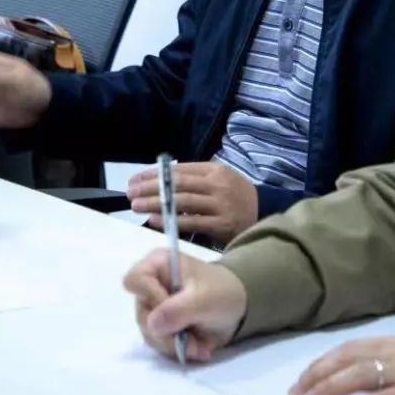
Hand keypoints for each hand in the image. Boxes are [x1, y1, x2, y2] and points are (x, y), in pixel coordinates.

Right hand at [123, 249, 247, 361]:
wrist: (238, 307)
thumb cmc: (222, 291)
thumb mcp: (204, 299)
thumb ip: (178, 309)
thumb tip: (152, 325)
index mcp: (158, 265)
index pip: (135, 280)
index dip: (150, 298)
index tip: (173, 310)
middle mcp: (151, 285)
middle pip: (142, 314)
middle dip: (167, 333)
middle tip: (192, 340)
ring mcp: (154, 307)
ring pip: (149, 334)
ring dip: (175, 345)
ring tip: (199, 346)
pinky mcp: (161, 326)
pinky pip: (159, 344)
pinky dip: (178, 350)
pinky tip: (198, 348)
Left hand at [127, 161, 258, 244]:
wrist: (263, 213)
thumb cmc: (235, 195)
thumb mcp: (219, 178)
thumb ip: (195, 179)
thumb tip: (160, 181)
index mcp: (214, 170)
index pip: (179, 169)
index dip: (154, 174)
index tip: (135, 179)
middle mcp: (216, 185)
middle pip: (178, 184)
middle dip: (151, 188)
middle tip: (130, 192)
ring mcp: (219, 204)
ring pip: (182, 202)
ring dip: (156, 204)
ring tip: (137, 206)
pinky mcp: (221, 224)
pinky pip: (192, 222)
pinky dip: (171, 221)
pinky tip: (154, 220)